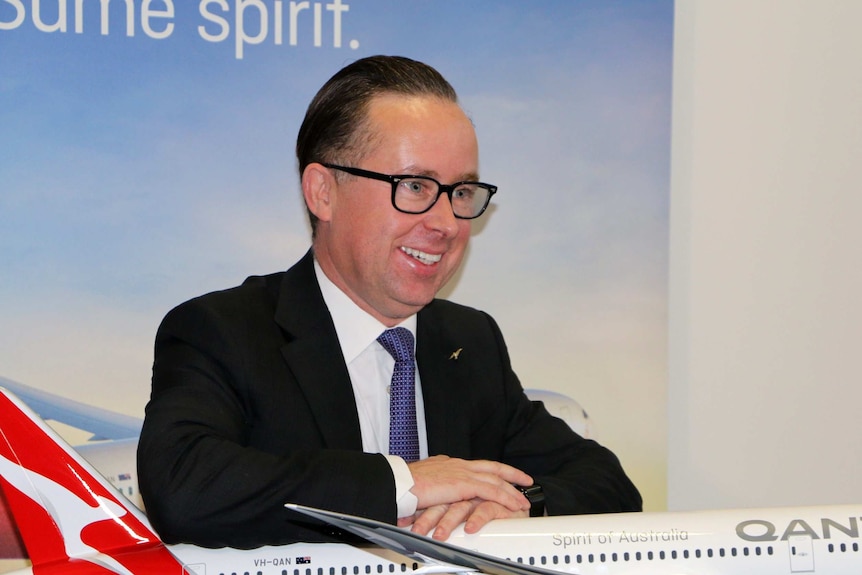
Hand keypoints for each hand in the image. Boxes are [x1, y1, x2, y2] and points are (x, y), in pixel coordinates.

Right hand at [403, 455, 531, 536]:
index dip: (492, 470)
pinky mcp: (464, 484)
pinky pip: (492, 491)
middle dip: (510, 473)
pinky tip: (514, 503)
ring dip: (512, 490)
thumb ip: (435, 488)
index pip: (476, 466)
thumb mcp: (424, 485)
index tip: (501, 473)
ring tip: (523, 499)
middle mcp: (458, 465)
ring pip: (496, 479)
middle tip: (525, 479)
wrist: (399, 483)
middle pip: (491, 467)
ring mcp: (462, 473)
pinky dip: (505, 497)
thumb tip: (436, 496)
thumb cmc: (405, 486)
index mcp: (449, 464)